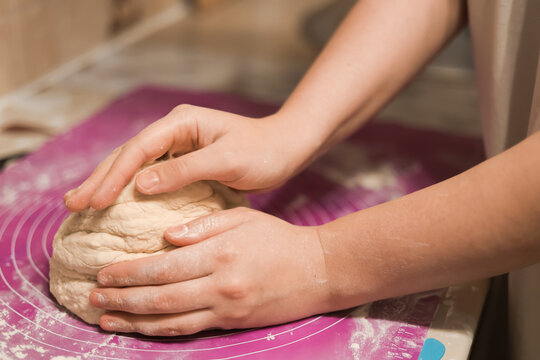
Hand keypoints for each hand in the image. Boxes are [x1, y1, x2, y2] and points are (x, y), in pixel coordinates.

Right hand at [64, 105, 316, 211]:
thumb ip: (184, 171)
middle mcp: (174, 130)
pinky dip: (129, 189)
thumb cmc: (262, 151)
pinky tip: (115, 202)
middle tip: (72, 204)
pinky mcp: (183, 161)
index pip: (138, 149)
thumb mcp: (226, 160)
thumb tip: (139, 184)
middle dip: (100, 179)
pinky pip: (149, 175)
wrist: (285, 149)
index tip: (96, 202)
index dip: (114, 176)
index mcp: (181, 123)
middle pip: (128, 154)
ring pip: (134, 164)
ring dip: (108, 183)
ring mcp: (177, 145)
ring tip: (81, 202)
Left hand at [89, 208, 329, 335]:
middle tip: (93, 296)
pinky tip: (141, 328)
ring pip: (170, 320)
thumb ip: (203, 225)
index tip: (104, 272)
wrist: (318, 270)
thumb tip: (165, 237)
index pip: (164, 266)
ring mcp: (226, 308)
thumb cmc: (279, 238)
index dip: (129, 272)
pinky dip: (160, 331)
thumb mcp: (244, 217)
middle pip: (160, 296)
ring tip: (106, 318)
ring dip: (134, 320)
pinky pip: (190, 331)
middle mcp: (220, 285)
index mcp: (220, 253)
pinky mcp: (233, 322)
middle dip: (122, 298)